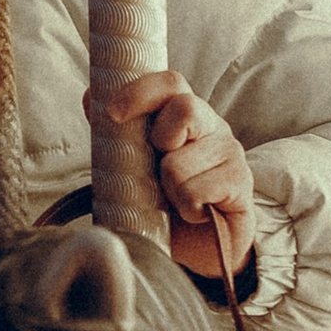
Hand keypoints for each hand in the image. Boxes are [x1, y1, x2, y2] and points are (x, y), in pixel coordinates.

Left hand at [89, 70, 254, 280]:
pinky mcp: (241, 182)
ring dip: (168, 189)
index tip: (113, 114)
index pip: (169, 83)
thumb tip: (90, 96)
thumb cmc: (164, 201)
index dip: (140, 93)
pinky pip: (196, 191)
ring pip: (179, 162)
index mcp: (185, 114)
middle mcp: (212, 126)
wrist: (197, 247)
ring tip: (177, 201)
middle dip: (158, 142)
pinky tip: (196, 213)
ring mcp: (230, 151)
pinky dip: (187, 208)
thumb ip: (114, 133)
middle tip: (158, 171)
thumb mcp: (133, 165)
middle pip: (185, 108)